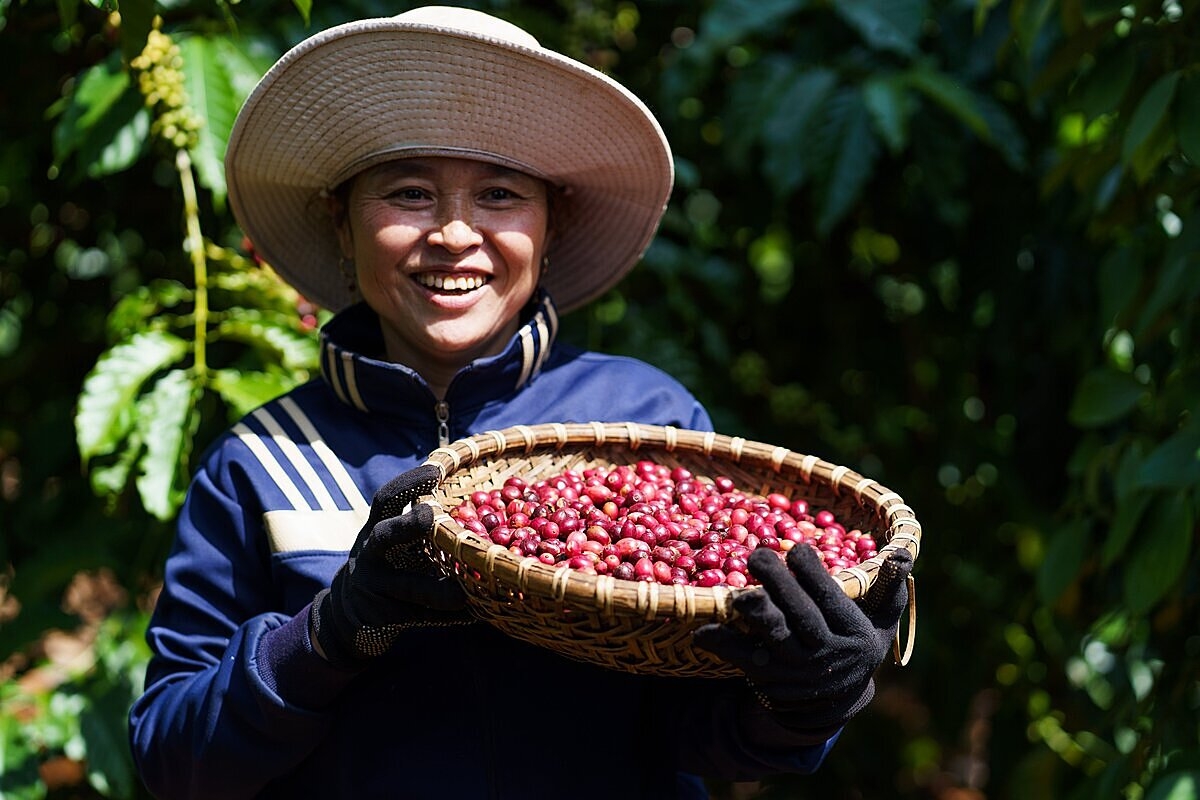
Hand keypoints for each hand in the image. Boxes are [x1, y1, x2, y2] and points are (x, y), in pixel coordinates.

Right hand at [310, 464, 473, 666]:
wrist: (350, 616)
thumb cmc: (388, 568)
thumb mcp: (391, 544)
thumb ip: (418, 528)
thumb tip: (472, 502)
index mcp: (376, 530)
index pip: (386, 501)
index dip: (408, 484)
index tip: (434, 468)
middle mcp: (369, 556)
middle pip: (384, 536)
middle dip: (407, 525)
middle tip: (431, 515)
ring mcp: (373, 588)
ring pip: (408, 587)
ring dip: (439, 590)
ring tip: (466, 594)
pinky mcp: (383, 618)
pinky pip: (422, 616)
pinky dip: (449, 616)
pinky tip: (475, 615)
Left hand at [693, 543, 912, 740]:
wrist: (832, 701)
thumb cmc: (856, 640)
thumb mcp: (880, 619)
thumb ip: (889, 587)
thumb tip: (901, 555)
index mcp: (854, 634)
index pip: (834, 602)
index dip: (815, 575)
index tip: (797, 548)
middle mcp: (825, 654)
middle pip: (802, 618)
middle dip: (780, 586)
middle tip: (757, 555)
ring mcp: (794, 668)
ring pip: (774, 639)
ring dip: (756, 616)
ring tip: (738, 596)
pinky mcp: (767, 678)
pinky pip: (743, 660)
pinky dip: (723, 645)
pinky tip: (702, 631)